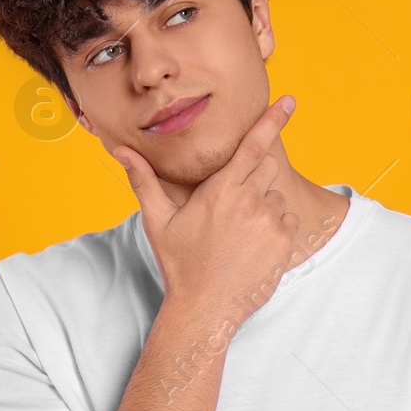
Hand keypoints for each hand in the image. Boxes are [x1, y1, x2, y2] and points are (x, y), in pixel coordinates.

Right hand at [112, 95, 301, 325]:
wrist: (205, 309)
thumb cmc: (180, 263)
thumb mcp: (158, 221)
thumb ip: (144, 180)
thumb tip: (120, 150)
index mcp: (221, 190)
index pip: (253, 145)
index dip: (273, 120)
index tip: (290, 100)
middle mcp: (250, 202)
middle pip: (267, 167)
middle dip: (253, 176)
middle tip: (232, 203)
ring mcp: (270, 223)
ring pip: (276, 196)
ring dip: (262, 204)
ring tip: (238, 232)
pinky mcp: (285, 244)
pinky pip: (289, 220)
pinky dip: (275, 226)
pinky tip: (253, 244)